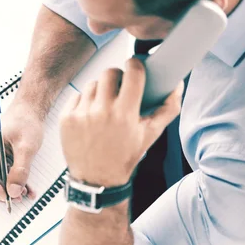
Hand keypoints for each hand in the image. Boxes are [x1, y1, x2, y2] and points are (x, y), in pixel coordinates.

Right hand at [0, 101, 44, 202]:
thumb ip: (20, 170)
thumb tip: (13, 192)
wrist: (30, 109)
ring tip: (24, 193)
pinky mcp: (1, 157)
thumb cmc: (26, 121)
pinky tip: (27, 188)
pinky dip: (14, 183)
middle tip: (15, 197)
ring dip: (7, 189)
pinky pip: (3, 175)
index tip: (4, 194)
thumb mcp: (27, 147)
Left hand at [59, 58, 183, 186]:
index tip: (134, 66)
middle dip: (117, 77)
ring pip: (92, 83)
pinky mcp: (66, 118)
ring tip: (104, 106)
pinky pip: (77, 95)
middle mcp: (102, 112)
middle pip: (109, 73)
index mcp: (125, 114)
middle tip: (119, 88)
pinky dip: (84, 102)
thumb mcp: (150, 135)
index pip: (132, 72)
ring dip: (100, 90)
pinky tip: (90, 116)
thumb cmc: (125, 156)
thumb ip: (168, 109)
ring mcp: (82, 114)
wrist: (97, 180)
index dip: (135, 65)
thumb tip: (177, 85)